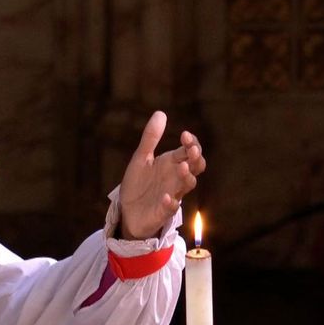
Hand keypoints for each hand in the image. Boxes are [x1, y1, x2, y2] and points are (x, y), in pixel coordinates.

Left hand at [117, 111, 205, 239]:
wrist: (127, 210)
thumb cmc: (138, 183)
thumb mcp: (141, 158)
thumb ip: (151, 138)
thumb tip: (160, 113)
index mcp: (172, 163)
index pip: (190, 151)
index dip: (192, 143)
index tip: (185, 135)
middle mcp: (176, 178)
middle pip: (196, 167)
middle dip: (196, 158)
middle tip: (190, 150)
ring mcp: (172, 194)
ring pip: (187, 185)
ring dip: (186, 176)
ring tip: (181, 167)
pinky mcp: (162, 211)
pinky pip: (170, 208)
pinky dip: (170, 202)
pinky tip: (165, 197)